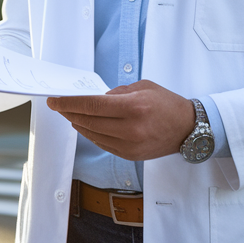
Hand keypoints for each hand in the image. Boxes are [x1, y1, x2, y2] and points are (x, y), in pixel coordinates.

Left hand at [46, 80, 195, 160]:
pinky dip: (91, 135)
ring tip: (70, 114)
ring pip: (92, 135)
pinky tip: (86, 126)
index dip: (70, 103)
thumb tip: (95, 98)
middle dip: (69, 112)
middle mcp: (130, 129)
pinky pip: (102, 145)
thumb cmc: (166, 103)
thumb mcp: (143, 87)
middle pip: (88, 121)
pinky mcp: (130, 155)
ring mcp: (129, 145)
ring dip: (78, 124)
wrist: (188, 129)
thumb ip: (116, 92)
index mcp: (133, 107)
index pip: (92, 105)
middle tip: (58, 106)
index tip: (56, 100)